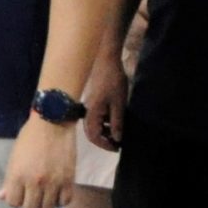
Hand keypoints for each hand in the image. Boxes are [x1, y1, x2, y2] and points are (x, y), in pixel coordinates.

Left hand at [0, 114, 76, 207]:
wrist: (53, 122)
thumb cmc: (30, 137)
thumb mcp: (14, 156)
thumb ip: (9, 179)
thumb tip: (1, 197)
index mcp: (17, 175)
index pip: (13, 203)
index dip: (16, 199)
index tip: (20, 193)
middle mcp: (34, 182)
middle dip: (30, 203)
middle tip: (34, 194)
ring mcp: (52, 183)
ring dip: (45, 203)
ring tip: (46, 194)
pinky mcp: (68, 180)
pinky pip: (64, 202)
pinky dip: (60, 200)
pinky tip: (58, 192)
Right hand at [82, 37, 126, 153]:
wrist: (106, 60)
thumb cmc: (113, 81)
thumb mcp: (118, 104)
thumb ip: (117, 123)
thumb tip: (117, 139)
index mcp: (92, 113)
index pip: (94, 136)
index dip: (105, 145)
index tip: (117, 148)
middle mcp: (88, 111)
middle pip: (92, 132)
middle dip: (104, 140)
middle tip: (118, 143)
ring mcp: (90, 105)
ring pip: (95, 124)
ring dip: (105, 131)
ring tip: (119, 132)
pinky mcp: (94, 100)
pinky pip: (97, 116)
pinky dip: (106, 122)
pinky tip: (116, 120)